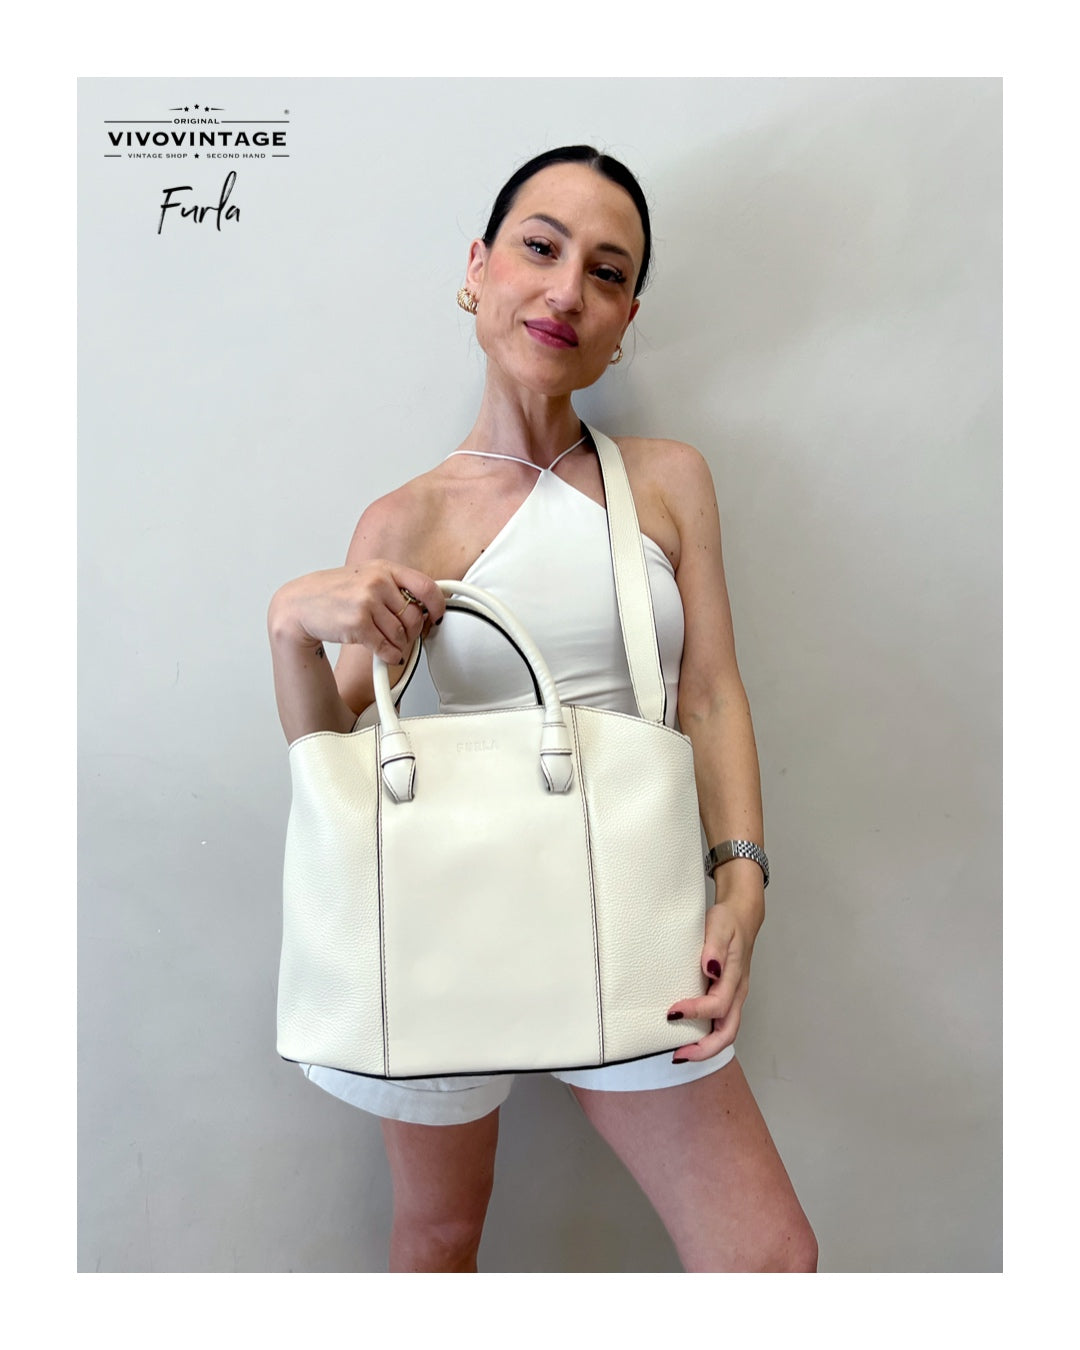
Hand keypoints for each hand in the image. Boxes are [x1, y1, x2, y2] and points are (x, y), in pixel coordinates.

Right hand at [272, 559, 445, 666]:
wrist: (301, 604)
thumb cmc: (335, 593)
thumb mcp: (366, 577)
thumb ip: (394, 587)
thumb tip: (425, 607)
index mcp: (384, 568)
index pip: (425, 586)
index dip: (437, 605)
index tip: (438, 615)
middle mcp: (377, 582)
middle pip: (415, 616)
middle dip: (412, 632)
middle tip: (403, 635)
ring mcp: (367, 603)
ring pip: (402, 635)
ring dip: (399, 645)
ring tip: (388, 643)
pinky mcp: (358, 624)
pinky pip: (387, 648)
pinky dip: (390, 656)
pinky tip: (384, 653)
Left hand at [666, 862, 765, 1061]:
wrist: (742, 917)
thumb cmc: (729, 921)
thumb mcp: (720, 925)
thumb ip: (714, 946)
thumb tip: (710, 968)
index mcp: (735, 977)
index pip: (718, 1005)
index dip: (696, 1012)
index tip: (672, 1011)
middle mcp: (737, 992)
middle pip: (728, 1032)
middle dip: (705, 1049)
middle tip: (679, 1055)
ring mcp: (734, 996)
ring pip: (725, 1031)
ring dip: (705, 1046)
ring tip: (680, 1052)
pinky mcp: (727, 996)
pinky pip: (720, 1023)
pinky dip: (706, 1035)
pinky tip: (687, 1035)